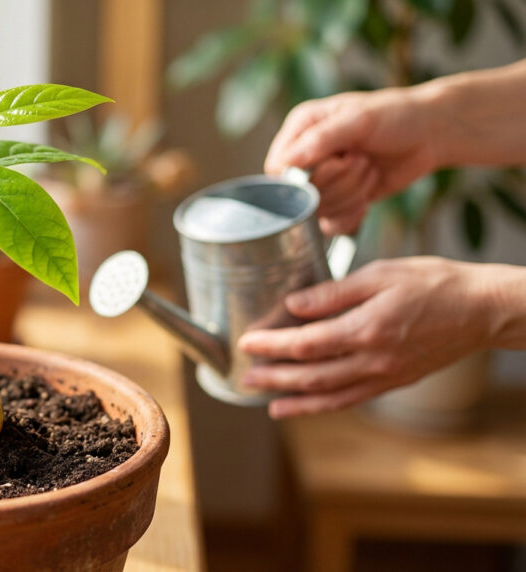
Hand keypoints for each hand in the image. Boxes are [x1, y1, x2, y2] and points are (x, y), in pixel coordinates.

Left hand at [237, 257, 506, 418]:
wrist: (483, 310)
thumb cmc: (434, 283)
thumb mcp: (380, 274)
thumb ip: (333, 292)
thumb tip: (294, 305)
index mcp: (367, 330)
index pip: (306, 344)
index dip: (272, 345)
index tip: (247, 342)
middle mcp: (373, 360)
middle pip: (311, 376)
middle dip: (273, 377)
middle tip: (245, 376)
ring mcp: (384, 376)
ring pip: (329, 395)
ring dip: (294, 399)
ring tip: (265, 401)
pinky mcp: (393, 382)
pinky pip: (351, 399)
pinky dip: (323, 406)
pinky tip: (304, 405)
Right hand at [265, 88, 440, 234]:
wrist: (430, 134)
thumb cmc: (396, 115)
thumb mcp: (359, 119)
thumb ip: (321, 140)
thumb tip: (288, 162)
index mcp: (302, 129)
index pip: (278, 167)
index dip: (302, 175)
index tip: (336, 161)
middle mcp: (307, 156)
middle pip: (299, 193)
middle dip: (338, 181)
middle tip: (362, 160)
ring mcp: (323, 180)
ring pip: (318, 210)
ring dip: (351, 194)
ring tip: (370, 169)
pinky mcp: (340, 200)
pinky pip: (331, 224)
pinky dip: (351, 215)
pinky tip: (367, 199)